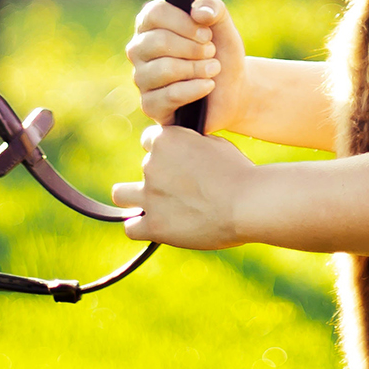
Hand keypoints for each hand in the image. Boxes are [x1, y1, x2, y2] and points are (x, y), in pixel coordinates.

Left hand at [111, 122, 258, 248]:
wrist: (247, 204)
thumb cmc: (238, 173)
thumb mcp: (215, 144)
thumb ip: (191, 145)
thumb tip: (185, 149)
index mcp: (165, 140)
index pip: (150, 140)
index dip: (165, 151)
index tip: (178, 162)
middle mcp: (151, 164)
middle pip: (143, 167)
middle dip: (157, 175)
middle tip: (179, 188)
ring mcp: (150, 196)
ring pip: (122, 194)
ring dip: (134, 198)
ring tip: (154, 206)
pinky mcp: (154, 226)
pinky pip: (132, 228)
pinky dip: (141, 227)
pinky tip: (156, 227)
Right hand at [125, 0, 248, 131]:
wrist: (231, 90)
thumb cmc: (220, 53)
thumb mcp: (223, 26)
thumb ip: (213, 7)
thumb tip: (197, 11)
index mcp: (151, 24)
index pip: (154, 13)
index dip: (184, 22)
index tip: (206, 33)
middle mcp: (140, 50)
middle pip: (159, 42)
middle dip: (193, 48)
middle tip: (211, 52)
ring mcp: (141, 78)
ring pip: (164, 69)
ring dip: (196, 68)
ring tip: (213, 69)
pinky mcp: (150, 105)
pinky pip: (169, 95)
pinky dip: (195, 89)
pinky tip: (208, 86)